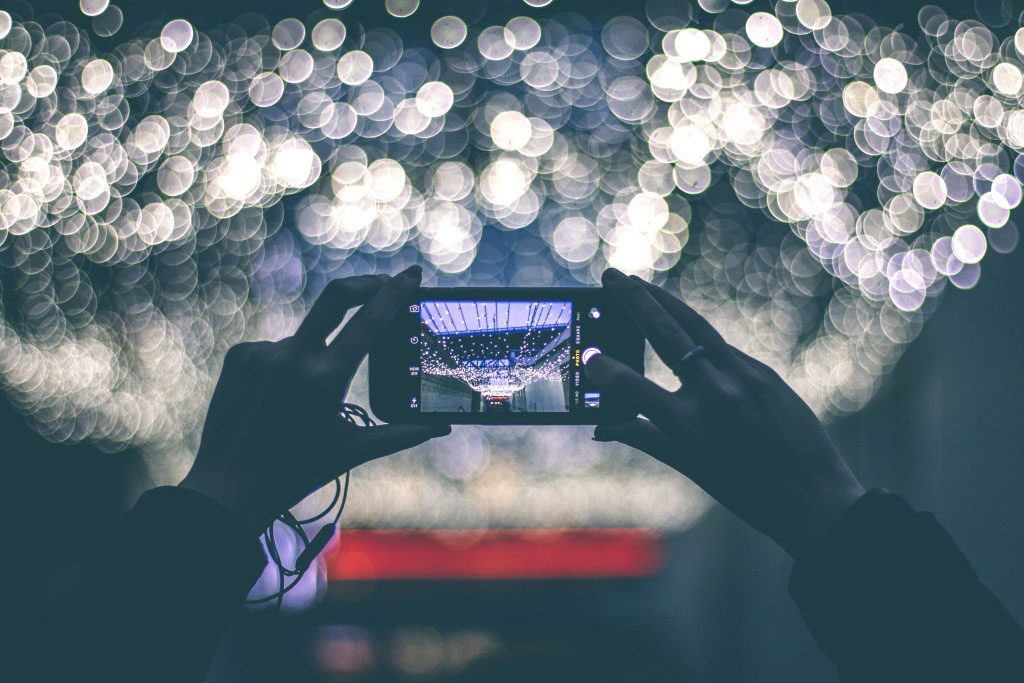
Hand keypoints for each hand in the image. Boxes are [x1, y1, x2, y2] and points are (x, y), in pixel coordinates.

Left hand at [179, 266, 448, 533]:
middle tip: (386, 282)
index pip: (369, 321)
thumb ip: (401, 434)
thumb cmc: (296, 472)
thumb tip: (440, 426)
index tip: (412, 275)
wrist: (229, 487)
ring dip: (318, 354)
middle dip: (366, 283)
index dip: (395, 293)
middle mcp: (292, 358)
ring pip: (306, 337)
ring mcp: (261, 353)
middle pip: (336, 296)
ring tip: (303, 401)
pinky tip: (278, 399)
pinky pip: (277, 348)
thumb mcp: (352, 451)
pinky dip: (288, 365)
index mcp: (325, 380)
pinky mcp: (239, 355)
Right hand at [589, 268, 864, 556]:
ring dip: (664, 300)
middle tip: (611, 276)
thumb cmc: (746, 491)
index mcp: (688, 427)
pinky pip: (722, 347)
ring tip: (638, 284)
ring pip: (696, 326)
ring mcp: (744, 378)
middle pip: (666, 333)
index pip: (633, 387)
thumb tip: (603, 427)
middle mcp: (715, 395)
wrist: (815, 499)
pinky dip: (696, 333)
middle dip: (634, 301)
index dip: (605, 369)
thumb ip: (645, 438)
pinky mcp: (765, 373)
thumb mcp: (690, 468)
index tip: (589, 356)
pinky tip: (680, 323)